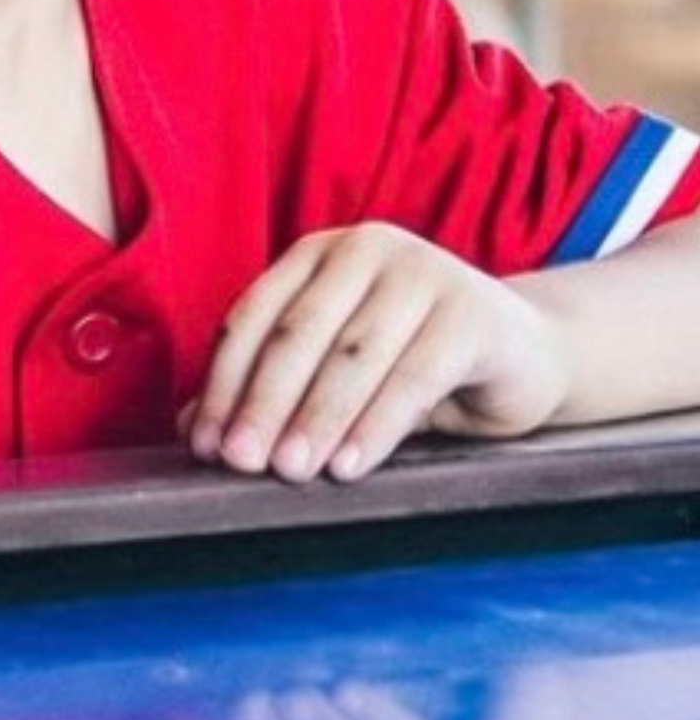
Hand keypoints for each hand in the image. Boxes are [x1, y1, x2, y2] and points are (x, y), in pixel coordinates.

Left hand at [183, 225, 567, 483]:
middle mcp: (367, 247)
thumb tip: (193, 432)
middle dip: (264, 404)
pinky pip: (413, 377)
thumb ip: (274, 389)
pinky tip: (349, 465)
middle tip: (242, 463)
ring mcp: (424, 272)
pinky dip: (375, 426)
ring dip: (316, 418)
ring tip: (290, 472)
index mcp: (320, 253)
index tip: (206, 445)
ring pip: (352, 355)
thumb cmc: (415, 364)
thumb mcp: (339, 371)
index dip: (225, 382)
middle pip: (298, 334)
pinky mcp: (471, 311)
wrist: (526, 355)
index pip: (255, 316)